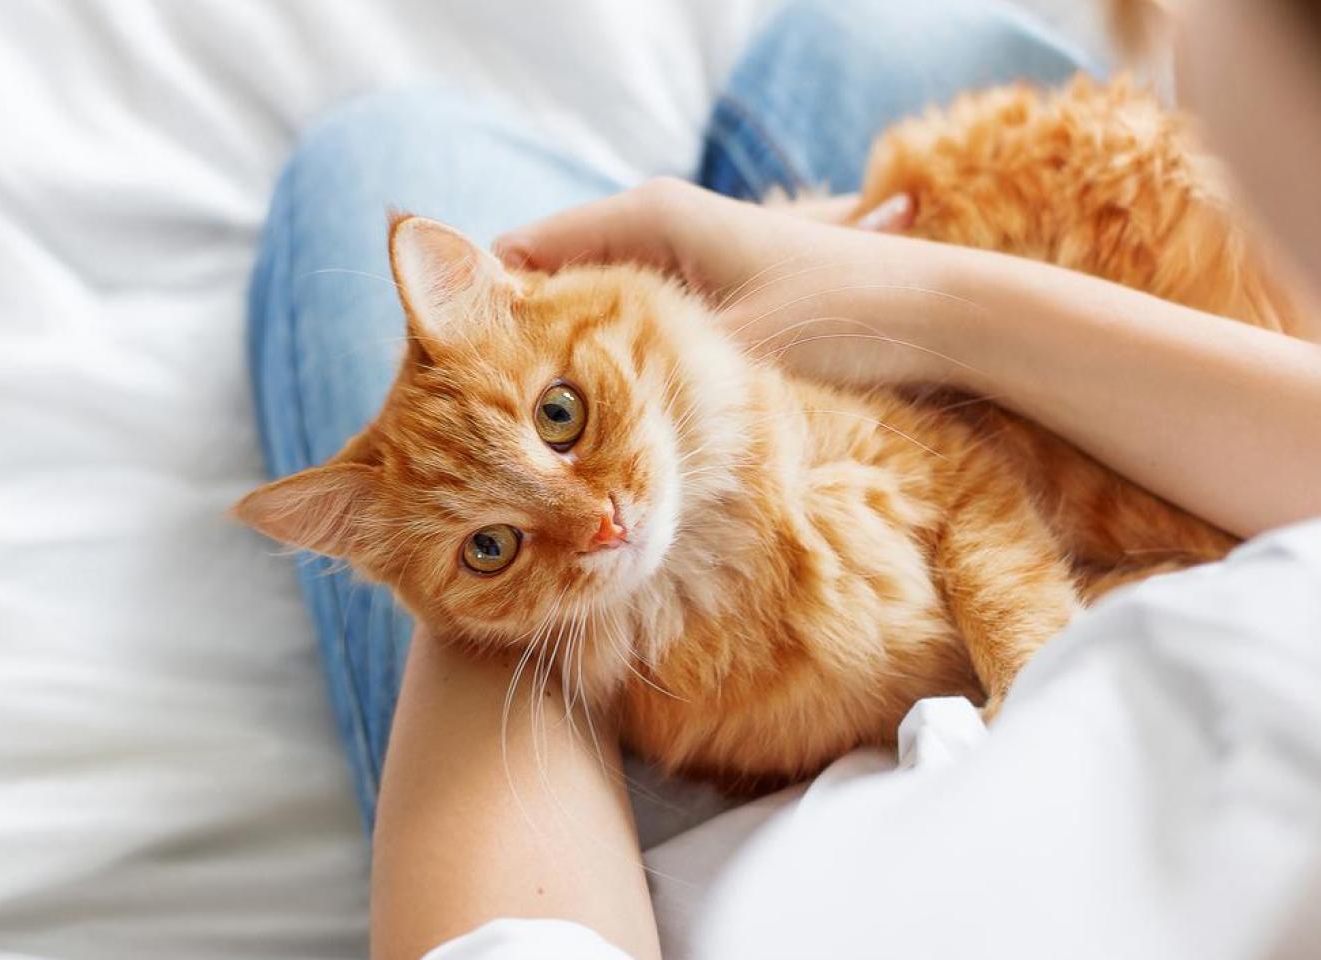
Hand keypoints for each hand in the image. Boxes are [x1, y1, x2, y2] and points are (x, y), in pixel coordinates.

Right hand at [495, 178, 969, 387]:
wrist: (935, 311)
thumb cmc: (835, 319)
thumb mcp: (719, 352)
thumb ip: (628, 367)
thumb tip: (552, 413)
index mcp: (644, 215)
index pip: (519, 251)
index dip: (482, 313)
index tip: (464, 382)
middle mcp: (653, 220)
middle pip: (546, 276)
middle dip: (517, 340)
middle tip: (496, 419)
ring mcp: (679, 249)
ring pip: (586, 301)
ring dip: (563, 353)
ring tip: (544, 426)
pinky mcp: (703, 283)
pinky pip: (625, 314)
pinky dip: (606, 355)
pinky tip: (604, 412)